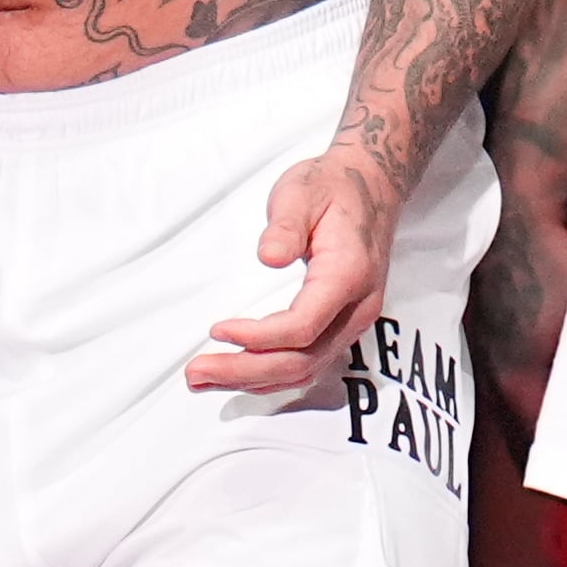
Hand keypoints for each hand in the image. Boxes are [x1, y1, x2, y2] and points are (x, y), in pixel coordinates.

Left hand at [187, 148, 395, 394]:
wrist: (370, 187)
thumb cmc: (331, 189)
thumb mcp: (303, 191)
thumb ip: (286, 225)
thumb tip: (268, 257)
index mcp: (348, 275)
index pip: (303, 326)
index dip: (258, 337)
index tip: (218, 330)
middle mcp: (356, 308)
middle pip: (301, 360)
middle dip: (245, 370)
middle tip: (196, 372)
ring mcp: (352, 322)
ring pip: (304, 370)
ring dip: (252, 380)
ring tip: (204, 379)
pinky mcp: (340, 326)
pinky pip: (307, 364)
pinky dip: (270, 376)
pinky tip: (238, 375)